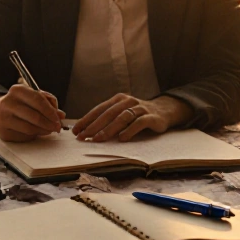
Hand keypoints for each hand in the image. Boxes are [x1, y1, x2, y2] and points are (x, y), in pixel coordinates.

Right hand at [0, 84, 62, 141]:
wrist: (1, 112)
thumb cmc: (23, 104)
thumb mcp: (35, 97)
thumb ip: (49, 103)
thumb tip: (61, 115)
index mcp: (17, 90)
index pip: (38, 100)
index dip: (50, 111)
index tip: (59, 118)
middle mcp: (7, 102)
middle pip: (34, 116)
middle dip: (49, 123)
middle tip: (58, 127)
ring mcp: (3, 117)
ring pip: (30, 128)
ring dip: (43, 130)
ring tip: (50, 130)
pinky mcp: (3, 131)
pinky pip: (24, 135)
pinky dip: (34, 135)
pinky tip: (37, 132)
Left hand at [73, 95, 192, 141]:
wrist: (163, 111)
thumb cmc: (138, 114)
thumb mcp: (122, 113)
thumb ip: (108, 119)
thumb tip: (87, 132)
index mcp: (118, 99)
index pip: (99, 109)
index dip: (86, 120)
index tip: (75, 131)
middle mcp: (128, 101)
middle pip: (108, 114)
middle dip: (94, 126)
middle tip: (83, 136)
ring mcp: (140, 108)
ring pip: (122, 118)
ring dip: (109, 129)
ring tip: (99, 139)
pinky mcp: (151, 117)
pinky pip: (139, 123)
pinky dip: (129, 131)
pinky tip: (122, 138)